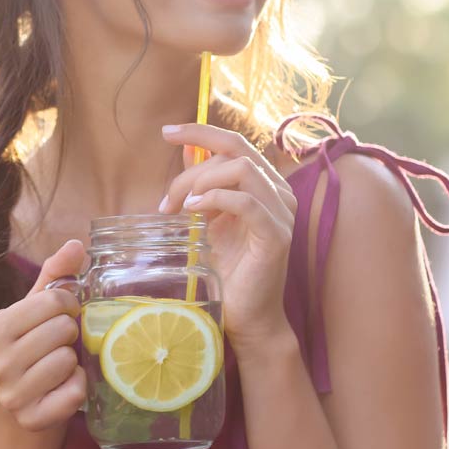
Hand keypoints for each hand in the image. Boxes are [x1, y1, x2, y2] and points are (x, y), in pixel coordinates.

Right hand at [0, 239, 87, 431]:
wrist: (23, 404)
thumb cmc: (33, 347)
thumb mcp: (37, 310)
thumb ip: (55, 276)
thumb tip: (78, 244)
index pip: (53, 300)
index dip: (69, 305)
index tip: (62, 315)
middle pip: (63, 330)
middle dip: (70, 335)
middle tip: (59, 344)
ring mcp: (12, 393)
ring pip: (68, 361)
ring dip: (73, 362)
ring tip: (58, 366)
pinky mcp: (31, 418)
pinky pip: (74, 392)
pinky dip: (77, 388)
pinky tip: (62, 388)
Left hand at [159, 123, 296, 352]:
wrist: (247, 317)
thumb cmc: (228, 270)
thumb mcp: (208, 219)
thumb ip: (202, 185)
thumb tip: (186, 151)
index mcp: (265, 184)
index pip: (235, 142)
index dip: (200, 131)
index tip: (166, 132)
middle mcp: (279, 192)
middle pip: (234, 152)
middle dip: (192, 170)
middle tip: (166, 201)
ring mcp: (282, 212)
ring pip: (241, 170)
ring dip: (201, 182)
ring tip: (180, 209)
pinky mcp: (277, 235)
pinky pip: (247, 201)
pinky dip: (215, 199)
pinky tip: (194, 212)